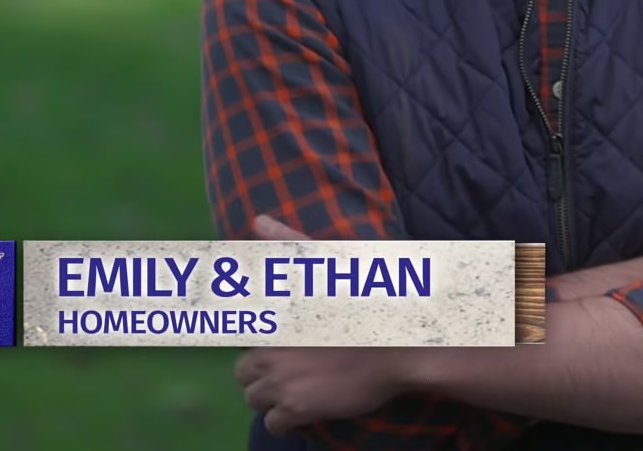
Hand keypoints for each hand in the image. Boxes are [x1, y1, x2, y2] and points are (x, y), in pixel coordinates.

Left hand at [236, 214, 411, 434]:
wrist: (401, 342)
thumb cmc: (371, 295)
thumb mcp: (330, 259)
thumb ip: (289, 241)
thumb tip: (258, 219)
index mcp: (271, 314)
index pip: (242, 336)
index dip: (262, 343)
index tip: (284, 347)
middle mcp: (267, 349)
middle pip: (244, 372)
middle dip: (262, 373)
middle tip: (294, 369)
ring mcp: (279, 381)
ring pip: (253, 399)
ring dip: (271, 397)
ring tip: (300, 390)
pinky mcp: (297, 408)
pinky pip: (274, 424)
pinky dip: (286, 420)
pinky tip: (306, 410)